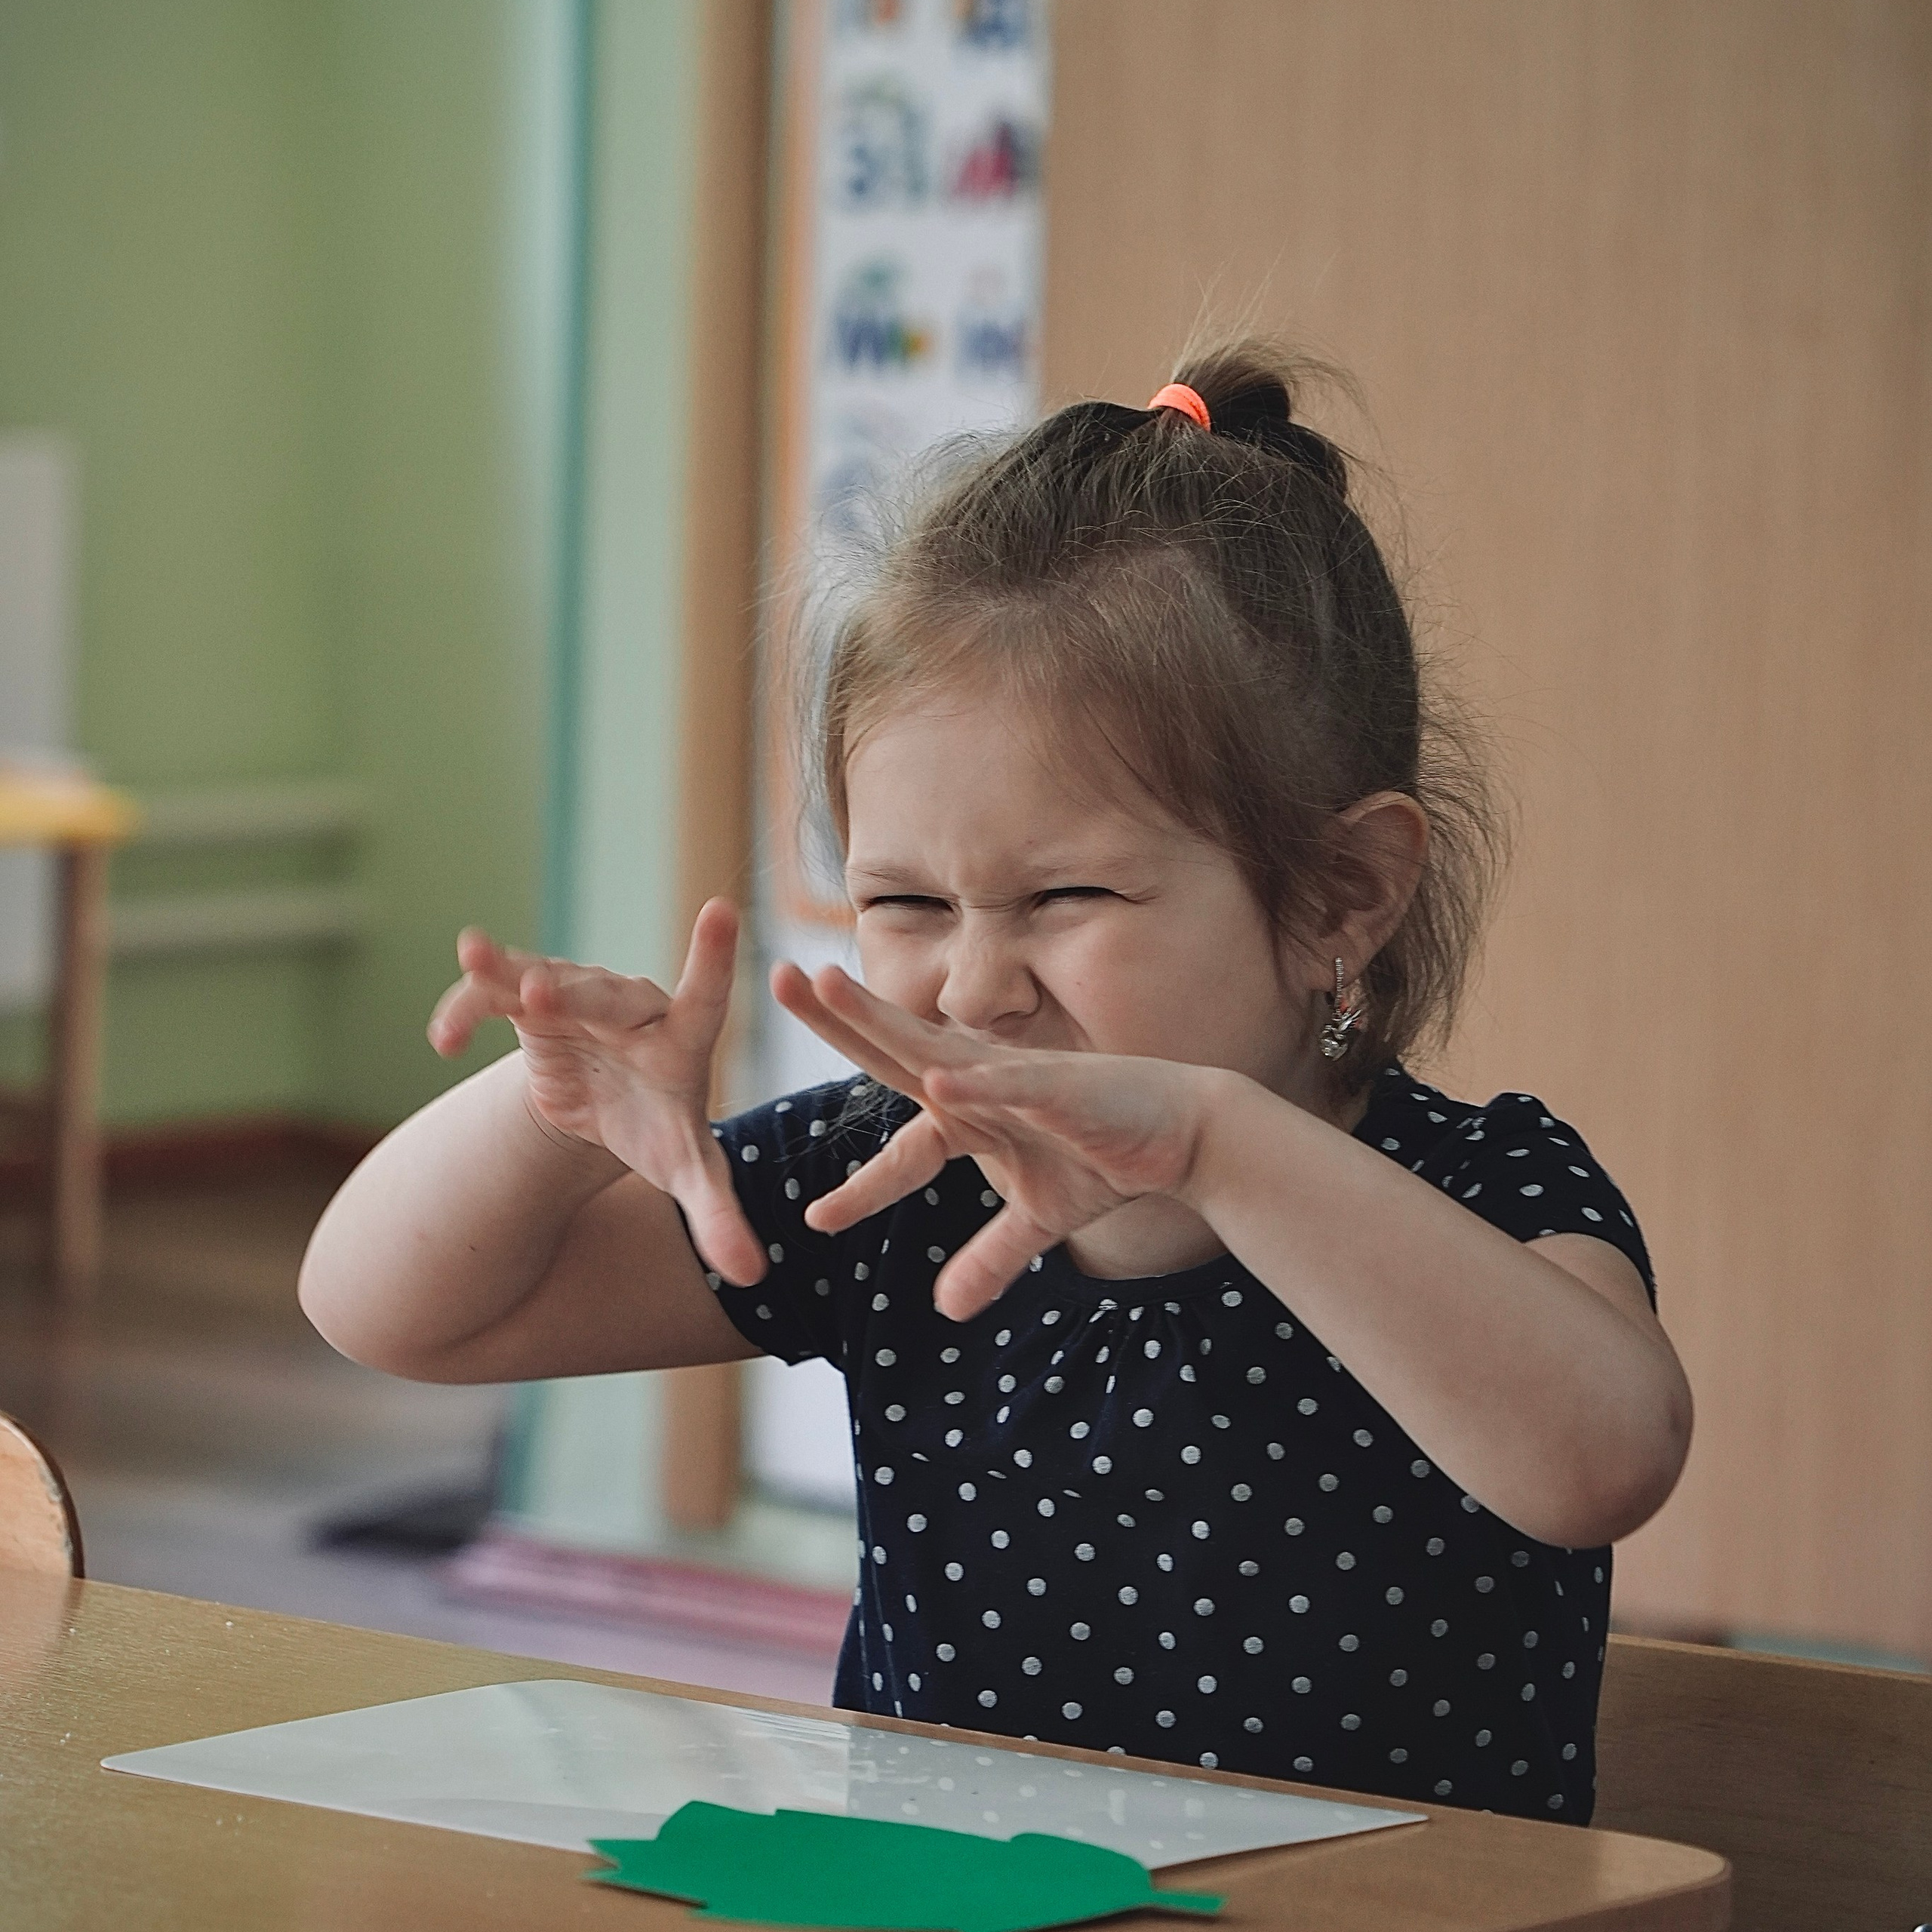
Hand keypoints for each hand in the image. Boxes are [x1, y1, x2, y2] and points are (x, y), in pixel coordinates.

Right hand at [426, 899, 766, 1285]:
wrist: (609, 1112)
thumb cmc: (660, 1133)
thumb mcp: (689, 1173)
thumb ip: (718, 1218)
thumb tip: (755, 1279)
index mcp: (684, 1042)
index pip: (706, 997)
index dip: (711, 957)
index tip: (722, 910)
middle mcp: (633, 1009)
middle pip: (606, 997)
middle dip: (574, 996)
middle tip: (545, 992)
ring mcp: (580, 1000)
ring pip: (546, 981)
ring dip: (510, 976)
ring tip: (476, 958)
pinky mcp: (532, 1004)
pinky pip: (497, 996)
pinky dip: (469, 1008)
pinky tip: (443, 1042)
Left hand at [771, 962, 1217, 1319]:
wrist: (1183, 1134)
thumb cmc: (1106, 1159)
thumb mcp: (1040, 1221)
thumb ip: (989, 1257)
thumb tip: (946, 1310)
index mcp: (970, 1116)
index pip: (900, 1148)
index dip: (860, 1189)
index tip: (815, 1223)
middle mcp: (982, 1084)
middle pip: (894, 1051)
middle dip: (836, 1018)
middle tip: (779, 978)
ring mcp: (1016, 1079)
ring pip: (935, 1048)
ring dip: (881, 1019)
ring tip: (830, 988)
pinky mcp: (1059, 1086)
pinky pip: (1009, 1085)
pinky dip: (975, 1084)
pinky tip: (936, 1081)